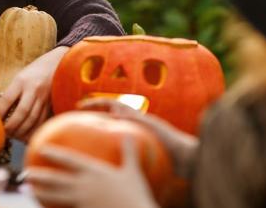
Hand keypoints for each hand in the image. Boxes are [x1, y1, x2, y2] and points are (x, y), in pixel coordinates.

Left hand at [0, 46, 67, 140]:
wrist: (57, 63)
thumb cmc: (34, 71)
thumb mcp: (20, 77)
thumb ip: (12, 93)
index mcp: (21, 80)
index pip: (7, 99)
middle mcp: (33, 89)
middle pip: (22, 112)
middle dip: (11, 126)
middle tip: (4, 133)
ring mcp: (43, 97)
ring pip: (32, 119)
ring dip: (22, 131)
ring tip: (13, 136)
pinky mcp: (50, 104)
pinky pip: (41, 120)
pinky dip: (33, 130)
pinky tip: (26, 135)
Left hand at [26, 136, 158, 207]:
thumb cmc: (136, 193)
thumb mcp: (132, 170)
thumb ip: (128, 151)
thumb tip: (128, 132)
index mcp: (94, 172)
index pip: (70, 160)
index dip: (55, 154)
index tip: (41, 148)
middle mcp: (84, 186)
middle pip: (57, 180)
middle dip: (39, 176)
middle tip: (25, 173)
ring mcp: (82, 201)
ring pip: (56, 197)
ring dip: (39, 194)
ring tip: (26, 191)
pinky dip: (51, 206)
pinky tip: (43, 206)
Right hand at [78, 98, 198, 177]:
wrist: (186, 157)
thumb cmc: (170, 140)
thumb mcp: (150, 126)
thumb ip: (134, 119)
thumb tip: (113, 113)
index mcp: (135, 115)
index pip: (110, 104)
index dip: (95, 103)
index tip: (79, 107)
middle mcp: (135, 124)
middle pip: (109, 115)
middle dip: (95, 115)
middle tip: (79, 121)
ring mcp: (137, 136)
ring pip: (114, 131)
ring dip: (101, 131)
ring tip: (86, 141)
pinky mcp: (141, 149)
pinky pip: (120, 147)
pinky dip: (110, 149)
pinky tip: (102, 161)